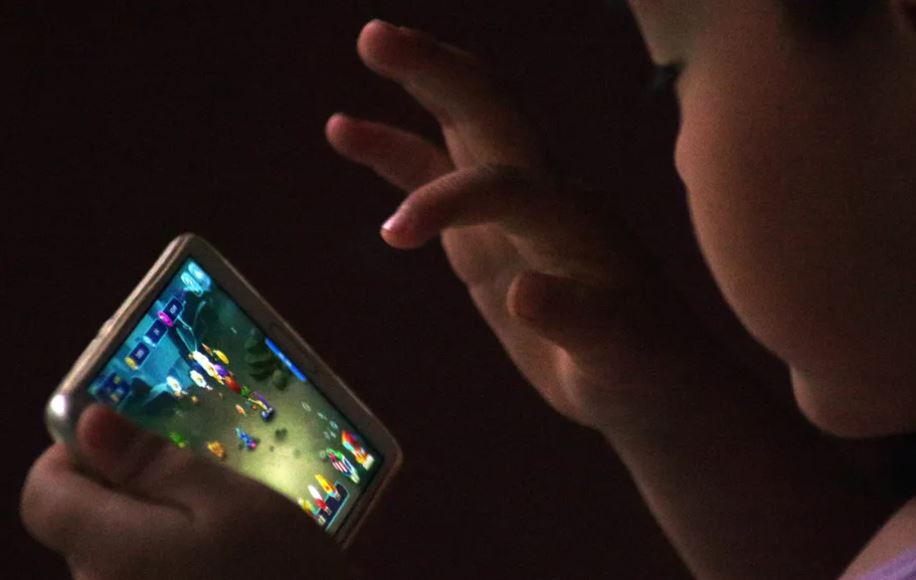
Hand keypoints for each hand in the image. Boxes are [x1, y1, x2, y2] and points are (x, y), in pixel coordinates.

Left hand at [21, 404, 347, 579]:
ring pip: (116, 549)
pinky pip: (140, 576)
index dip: (78, 454)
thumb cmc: (283, 573)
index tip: (139, 440)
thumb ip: (156, 465)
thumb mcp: (234, 503)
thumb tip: (90, 421)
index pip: (43, 493)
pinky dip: (170, 557)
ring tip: (225, 525)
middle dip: (135, 490)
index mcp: (110, 553)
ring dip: (158, 525)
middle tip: (208, 481)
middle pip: (83, 521)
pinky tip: (221, 561)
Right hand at [327, 20, 720, 429]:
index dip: (447, 198)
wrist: (646, 379)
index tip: (397, 236)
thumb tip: (523, 291)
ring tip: (368, 46)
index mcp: (573, 215)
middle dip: (436, 71)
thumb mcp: (616, 351)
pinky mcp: (486, 235)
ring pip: (461, 132)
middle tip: (374, 36)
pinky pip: (437, 178)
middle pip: (488, 113)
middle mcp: (543, 195)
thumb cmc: (641, 364)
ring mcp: (512, 212)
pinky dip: (395, 156)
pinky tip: (352, 133)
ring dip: (417, 90)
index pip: (502, 182)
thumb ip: (575, 320)